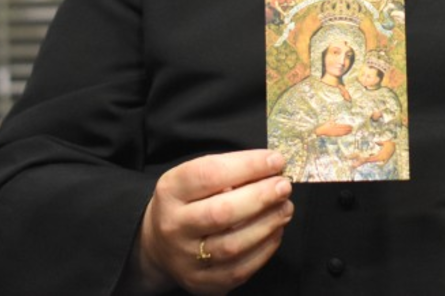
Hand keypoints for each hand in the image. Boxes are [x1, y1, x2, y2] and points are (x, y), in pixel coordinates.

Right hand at [131, 150, 292, 294]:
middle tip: (284, 186)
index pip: (209, 174)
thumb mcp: (193, 177)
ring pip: (233, 244)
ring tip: (285, 207)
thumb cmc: (187, 203)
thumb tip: (271, 167)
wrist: (159, 245)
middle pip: (221, 213)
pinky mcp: (202, 283)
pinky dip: (265, 248)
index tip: (275, 160)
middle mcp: (174, 226)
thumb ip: (228, 170)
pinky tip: (275, 231)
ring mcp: (186, 259)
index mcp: (171, 191)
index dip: (247, 166)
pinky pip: (240, 269)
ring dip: (267, 223)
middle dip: (260, 197)